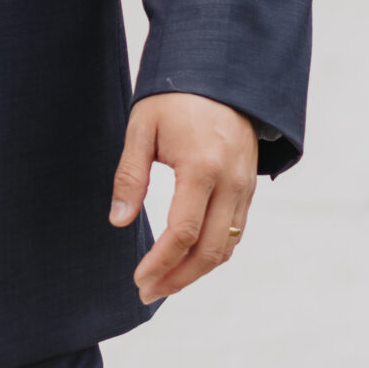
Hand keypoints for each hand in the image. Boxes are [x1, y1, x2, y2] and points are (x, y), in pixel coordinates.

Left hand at [110, 91, 256, 304]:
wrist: (222, 75)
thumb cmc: (174, 98)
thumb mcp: (142, 128)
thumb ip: (131, 176)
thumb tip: (119, 221)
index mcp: (202, 168)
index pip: (183, 233)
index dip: (160, 262)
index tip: (138, 279)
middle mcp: (231, 183)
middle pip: (210, 251)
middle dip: (178, 278)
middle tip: (147, 292)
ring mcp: (245, 187)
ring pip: (226, 247)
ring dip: (196, 272)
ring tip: (163, 284)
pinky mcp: (249, 188)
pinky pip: (235, 232)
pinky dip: (213, 254)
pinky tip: (187, 261)